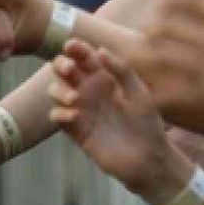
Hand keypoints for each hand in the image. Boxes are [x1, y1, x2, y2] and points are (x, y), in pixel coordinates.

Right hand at [50, 40, 187, 204]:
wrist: (148, 158)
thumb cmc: (147, 123)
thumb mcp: (139, 93)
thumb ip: (121, 70)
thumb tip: (99, 50)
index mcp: (104, 78)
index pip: (84, 57)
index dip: (76, 48)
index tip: (72, 46)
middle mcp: (89, 91)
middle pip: (63, 70)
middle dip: (60, 64)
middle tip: (70, 69)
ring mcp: (81, 109)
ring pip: (55, 91)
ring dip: (58, 90)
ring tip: (75, 98)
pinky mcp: (76, 130)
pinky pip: (57, 116)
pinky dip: (60, 113)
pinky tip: (74, 116)